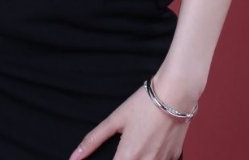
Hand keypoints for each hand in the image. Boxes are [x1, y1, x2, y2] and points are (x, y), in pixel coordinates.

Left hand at [68, 80, 192, 158]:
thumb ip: (93, 140)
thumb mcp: (115, 119)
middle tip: (126, 147)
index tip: (111, 157)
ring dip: (138, 158)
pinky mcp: (174, 157)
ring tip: (139, 141)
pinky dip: (153, 157)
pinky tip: (152, 144)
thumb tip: (74, 157)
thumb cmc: (144, 104)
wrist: (175, 94)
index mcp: (128, 156)